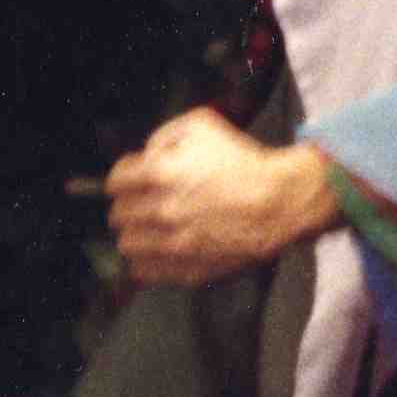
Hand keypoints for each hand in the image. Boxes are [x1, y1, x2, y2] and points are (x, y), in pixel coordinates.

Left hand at [107, 109, 336, 288]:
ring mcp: (173, 244)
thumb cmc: (245, 162)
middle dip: (129, 205)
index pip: (115, 182)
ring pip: (127, 244)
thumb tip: (146, 155)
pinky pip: (145, 272)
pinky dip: (146, 261)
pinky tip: (158, 250)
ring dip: (134, 234)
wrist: (281, 203)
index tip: (133, 180)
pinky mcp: (187, 269)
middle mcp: (161, 211)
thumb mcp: (202, 125)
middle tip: (143, 203)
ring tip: (148, 229)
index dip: (124, 178)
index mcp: (159, 173)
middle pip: (118, 214)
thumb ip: (163, 135)